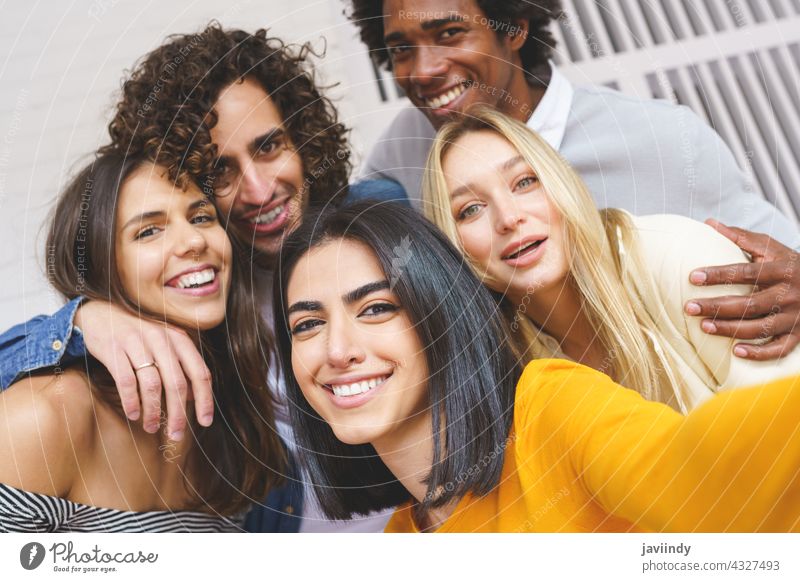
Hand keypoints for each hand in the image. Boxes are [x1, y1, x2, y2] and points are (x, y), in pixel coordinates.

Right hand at [75, 301, 213, 438]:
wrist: (101, 314)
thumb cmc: (139, 336)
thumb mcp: (165, 345)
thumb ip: (181, 367)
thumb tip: (194, 398)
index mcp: (179, 339)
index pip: (200, 373)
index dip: (205, 400)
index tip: (205, 422)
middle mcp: (162, 339)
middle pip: (177, 383)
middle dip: (178, 414)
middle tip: (175, 434)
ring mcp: (137, 342)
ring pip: (152, 385)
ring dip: (153, 411)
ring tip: (151, 427)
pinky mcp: (114, 348)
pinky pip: (126, 381)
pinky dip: (131, 401)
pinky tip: (133, 414)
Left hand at [683, 219, 799, 360]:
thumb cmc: (788, 263)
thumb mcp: (770, 247)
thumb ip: (740, 237)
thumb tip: (708, 223)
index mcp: (781, 270)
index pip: (746, 273)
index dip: (719, 275)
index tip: (693, 277)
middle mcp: (790, 294)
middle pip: (751, 304)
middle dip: (718, 306)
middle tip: (689, 307)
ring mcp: (795, 317)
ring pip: (761, 328)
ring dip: (731, 329)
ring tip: (704, 327)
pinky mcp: (798, 334)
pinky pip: (779, 349)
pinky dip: (759, 353)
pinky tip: (736, 351)